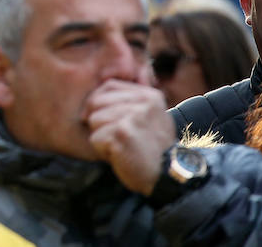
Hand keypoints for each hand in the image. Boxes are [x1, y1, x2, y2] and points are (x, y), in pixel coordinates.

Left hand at [84, 79, 173, 195]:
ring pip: (93, 120)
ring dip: (102, 137)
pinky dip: (102, 151)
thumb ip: (130, 102)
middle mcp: (142, 102)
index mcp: (149, 95)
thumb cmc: (152, 149)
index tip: (102, 118)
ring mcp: (132, 116)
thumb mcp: (149, 117)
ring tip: (122, 146)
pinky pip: (95, 138)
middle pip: (96, 102)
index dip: (98, 102)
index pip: (109, 85)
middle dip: (99, 122)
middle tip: (117, 137)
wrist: (168, 176)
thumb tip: (94, 95)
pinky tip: (121, 155)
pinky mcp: (122, 133)